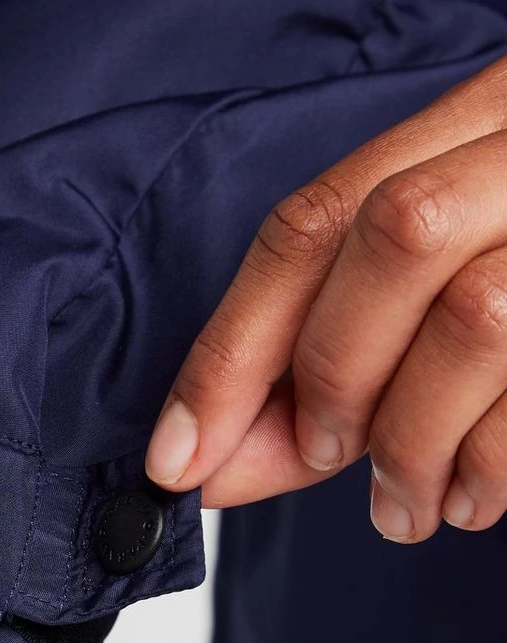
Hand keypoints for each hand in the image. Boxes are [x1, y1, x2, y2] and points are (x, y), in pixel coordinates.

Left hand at [145, 54, 506, 542]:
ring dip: (409, 445)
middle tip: (323, 452)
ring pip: (477, 316)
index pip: (310, 223)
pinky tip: (461, 499)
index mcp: (459, 129)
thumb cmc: (495, 295)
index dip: (228, 350)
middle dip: (333, 375)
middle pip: (396, 234)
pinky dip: (484, 469)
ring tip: (402, 503)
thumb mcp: (401, 317)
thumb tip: (206, 464)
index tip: (177, 458)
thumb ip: (307, 380)